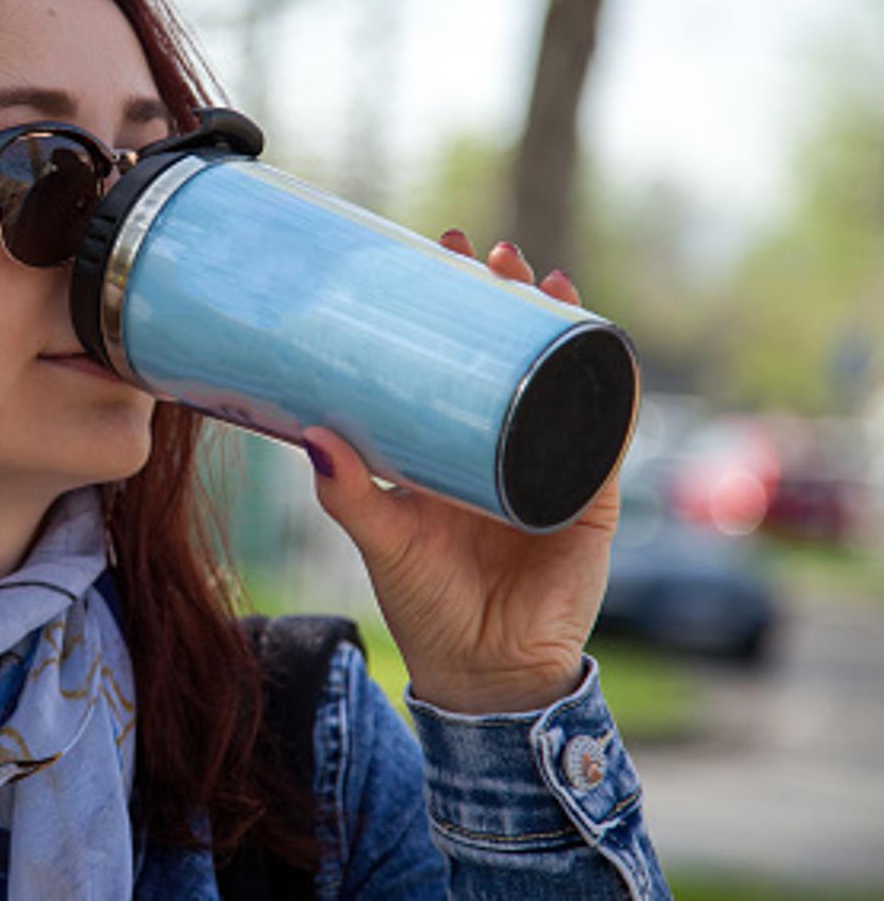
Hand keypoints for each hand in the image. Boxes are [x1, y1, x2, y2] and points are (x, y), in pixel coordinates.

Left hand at [302, 231, 620, 713]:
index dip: (451, 305)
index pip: (455, 357)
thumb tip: (311, 434)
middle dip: (505, 296)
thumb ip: (347, 492)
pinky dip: (614, 385)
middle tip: (487, 252)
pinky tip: (607, 344)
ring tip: (543, 278)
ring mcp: (550, 463)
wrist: (484, 673)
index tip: (435, 252)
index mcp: (451, 444)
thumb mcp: (381, 536)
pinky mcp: (590, 495)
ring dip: (560, 324)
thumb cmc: (424, 602)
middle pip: (513, 352)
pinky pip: (610, 430)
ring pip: (563, 377)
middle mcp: (502, 443)